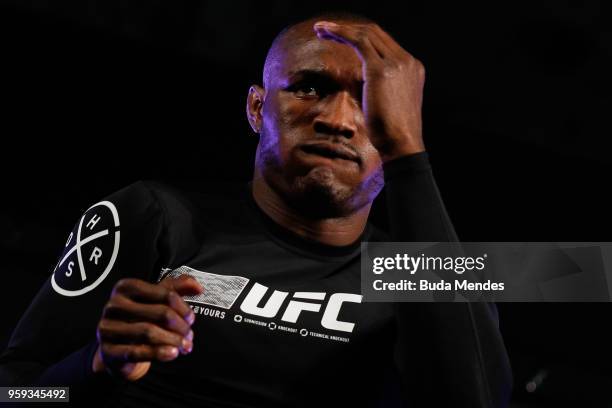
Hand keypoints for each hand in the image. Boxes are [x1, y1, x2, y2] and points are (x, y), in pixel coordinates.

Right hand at [92, 275, 202, 380]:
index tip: (191, 318)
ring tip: (186, 346)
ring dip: (174, 340)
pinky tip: (173, 353)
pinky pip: (137, 352)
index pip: (164, 293)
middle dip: (181, 326)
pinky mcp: (108, 351)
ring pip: (149, 332)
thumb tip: (198, 287)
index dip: (183, 307)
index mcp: (126, 288)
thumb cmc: (140, 319)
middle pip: (160, 313)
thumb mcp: (157, 300)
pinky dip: (159, 353)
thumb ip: (178, 288)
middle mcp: (114, 305)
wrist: (118, 350)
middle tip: (190, 336)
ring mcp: (108, 328)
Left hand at [313, 21, 425, 161]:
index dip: (361, 36)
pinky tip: (325, 34)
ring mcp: (396, 63)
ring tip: (319, 29)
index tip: (341, 38)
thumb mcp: (389, 106)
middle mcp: (407, 61)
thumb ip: (379, 90)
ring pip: (366, 33)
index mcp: (412, 68)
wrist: (401, 145)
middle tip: (324, 29)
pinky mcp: (381, 70)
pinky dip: (341, 34)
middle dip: (349, 28)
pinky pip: (359, 41)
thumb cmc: (391, 135)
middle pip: (376, 33)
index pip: (385, 43)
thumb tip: (361, 86)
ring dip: (341, 28)